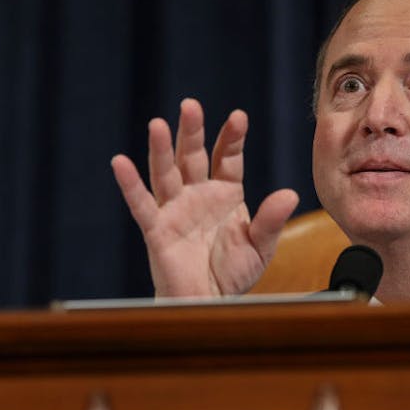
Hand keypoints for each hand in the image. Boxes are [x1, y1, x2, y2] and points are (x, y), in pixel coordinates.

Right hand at [111, 98, 298, 296]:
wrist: (209, 305)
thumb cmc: (232, 275)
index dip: (232, 137)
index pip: (227, 157)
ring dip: (161, 149)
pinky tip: (120, 162)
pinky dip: (130, 184)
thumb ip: (271, 221)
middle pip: (192, 156)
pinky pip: (141, 204)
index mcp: (226, 193)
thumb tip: (290, 194)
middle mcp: (198, 195)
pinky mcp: (156, 230)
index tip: (238, 117)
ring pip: (166, 173)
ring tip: (157, 124)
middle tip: (190, 105)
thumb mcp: (260, 247)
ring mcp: (175, 210)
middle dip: (192, 131)